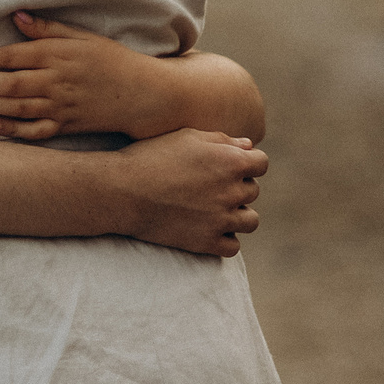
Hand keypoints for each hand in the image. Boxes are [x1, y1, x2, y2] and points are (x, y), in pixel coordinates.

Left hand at [0, 12, 165, 140]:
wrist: (145, 94)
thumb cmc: (111, 60)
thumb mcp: (82, 37)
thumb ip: (48, 29)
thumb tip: (18, 16)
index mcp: (56, 55)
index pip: (8, 56)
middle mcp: (55, 81)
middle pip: (6, 83)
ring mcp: (61, 106)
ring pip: (15, 107)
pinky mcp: (67, 126)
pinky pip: (35, 131)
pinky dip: (12, 130)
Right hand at [108, 128, 266, 256]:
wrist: (122, 191)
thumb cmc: (151, 157)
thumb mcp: (185, 137)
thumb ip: (222, 140)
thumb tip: (249, 146)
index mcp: (231, 162)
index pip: (262, 163)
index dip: (247, 162)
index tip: (230, 165)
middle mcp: (231, 191)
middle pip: (253, 190)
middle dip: (237, 186)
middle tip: (210, 185)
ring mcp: (221, 220)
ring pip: (250, 221)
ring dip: (238, 214)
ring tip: (216, 209)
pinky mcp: (206, 242)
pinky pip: (232, 246)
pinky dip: (225, 238)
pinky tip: (209, 228)